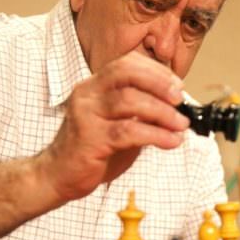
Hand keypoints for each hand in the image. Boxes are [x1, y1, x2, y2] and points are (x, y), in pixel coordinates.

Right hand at [35, 51, 189, 203]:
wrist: (58, 175)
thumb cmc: (91, 149)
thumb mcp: (118, 124)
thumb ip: (141, 114)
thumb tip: (176, 110)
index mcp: (94, 86)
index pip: (126, 64)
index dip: (156, 71)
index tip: (178, 86)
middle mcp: (87, 94)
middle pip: (126, 74)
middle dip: (159, 84)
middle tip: (180, 100)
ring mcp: (86, 114)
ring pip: (129, 101)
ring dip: (162, 112)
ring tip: (180, 125)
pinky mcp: (89, 139)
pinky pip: (127, 132)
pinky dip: (155, 135)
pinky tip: (171, 142)